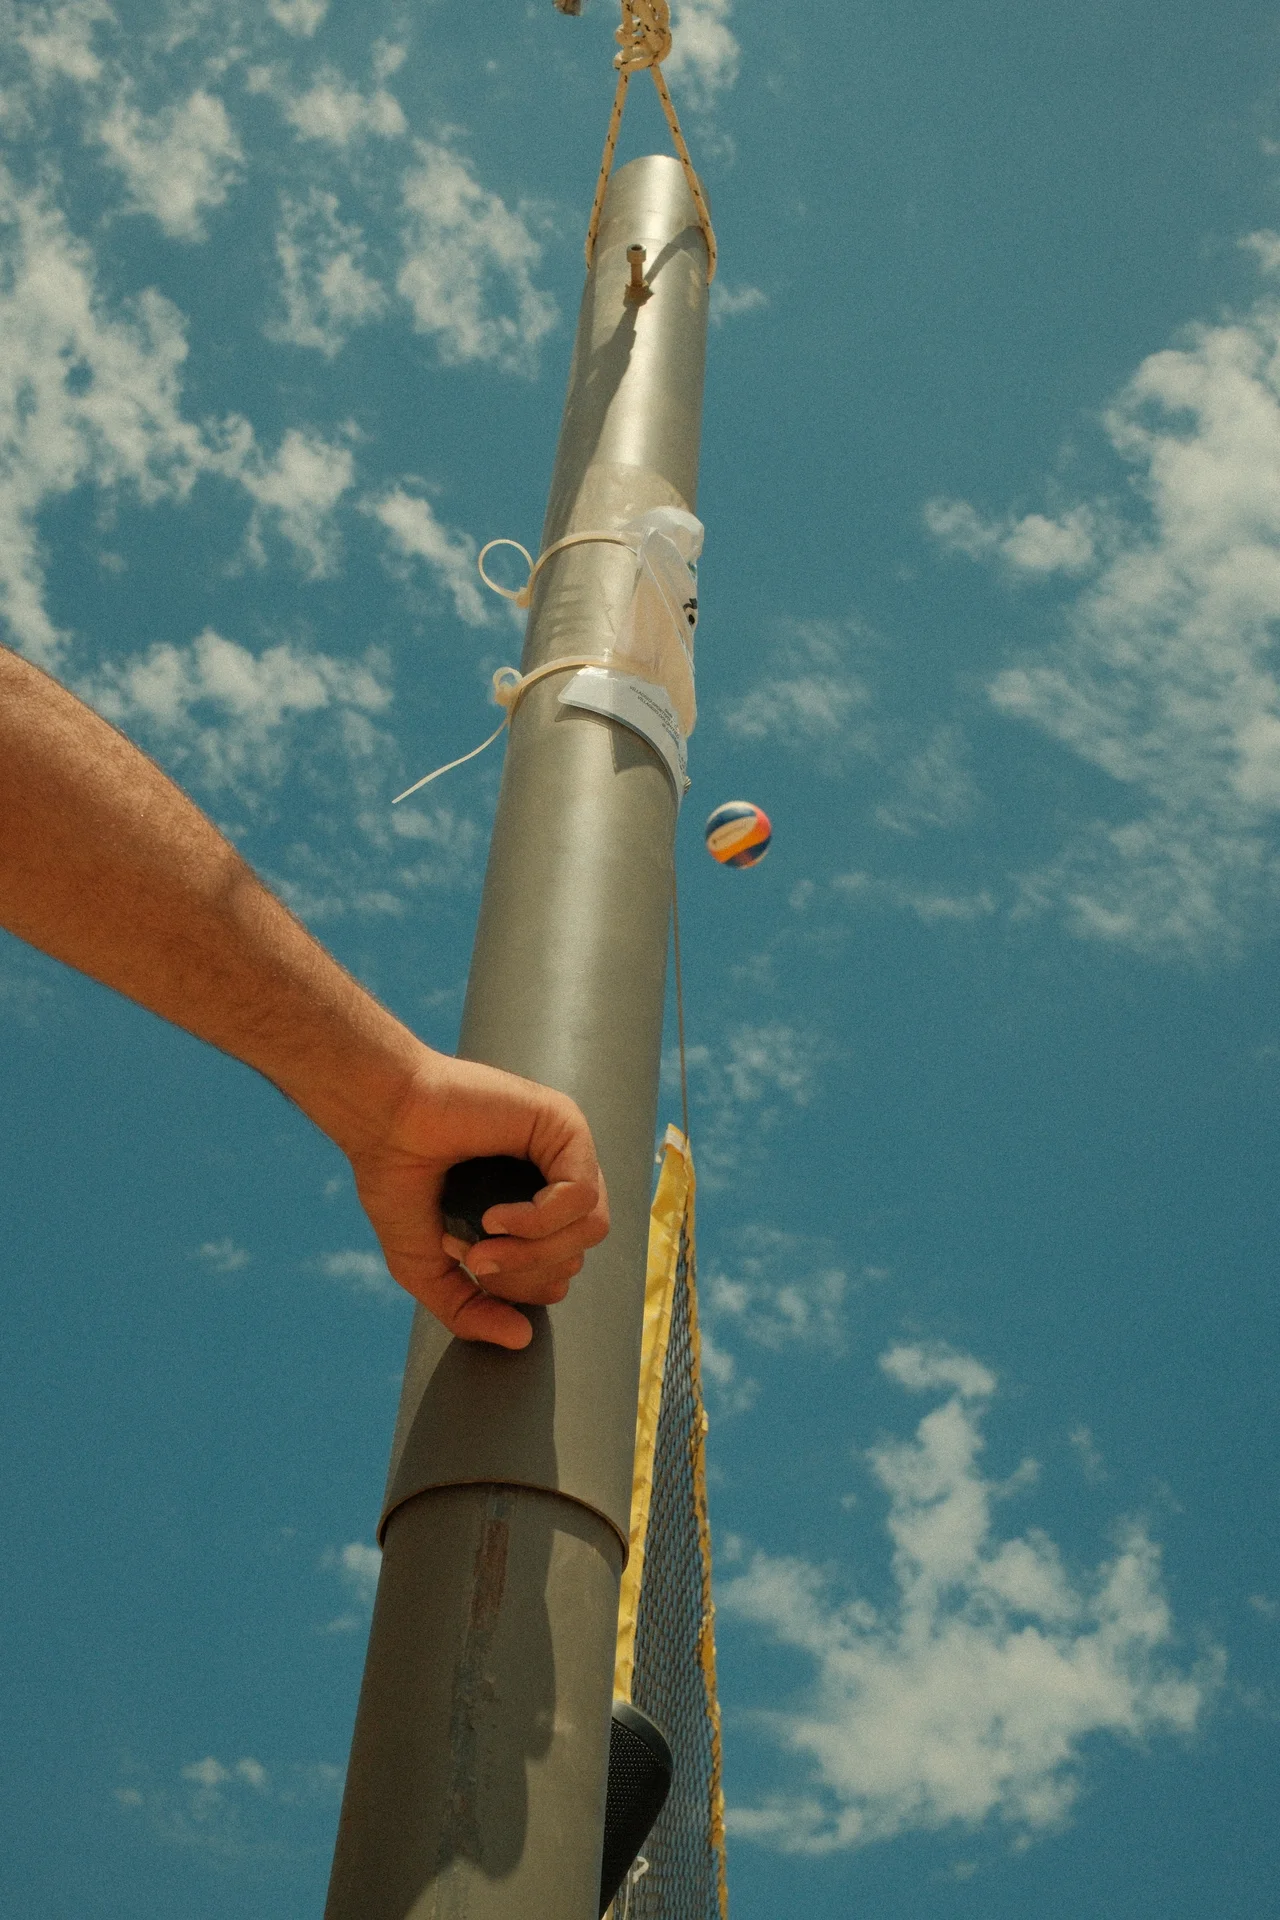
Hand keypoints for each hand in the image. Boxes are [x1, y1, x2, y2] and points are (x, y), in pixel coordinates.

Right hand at [344, 1049, 609, 1348]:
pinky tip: (497, 1216)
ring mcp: (564, 1148)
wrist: (380, 1120)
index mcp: (533, 1204)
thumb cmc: (398, 1178)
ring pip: (590, 1229)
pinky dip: (540, 1221)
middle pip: (578, 1253)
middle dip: (527, 1274)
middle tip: (477, 1257)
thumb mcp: (427, 1266)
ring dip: (535, 1252)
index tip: (476, 1268)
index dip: (526, 1287)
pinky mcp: (565, 1124)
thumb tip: (522, 1339)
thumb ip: (469, 1309)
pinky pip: (581, 1196)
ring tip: (486, 1243)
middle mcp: (555, 1175)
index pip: (563, 1266)